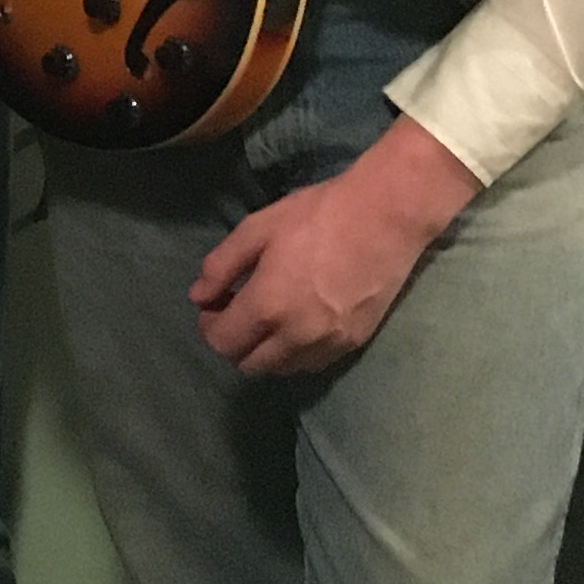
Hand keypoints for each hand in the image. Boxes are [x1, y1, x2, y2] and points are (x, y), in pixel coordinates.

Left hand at [192, 116, 481, 377]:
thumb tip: (198, 297)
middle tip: (237, 310)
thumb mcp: (256, 229)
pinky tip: (298, 321)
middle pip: (249, 365)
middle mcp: (298, 335)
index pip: (223, 343)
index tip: (214, 304)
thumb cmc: (316, 215)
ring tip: (269, 315)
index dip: (209, 326)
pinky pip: (313, 364)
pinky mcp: (355, 343)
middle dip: (234, 342)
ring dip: (265, 350)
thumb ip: (220, 267)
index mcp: (268, 306)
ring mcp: (330, 343)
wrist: (385, 217)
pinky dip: (296, 352)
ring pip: (282, 369)